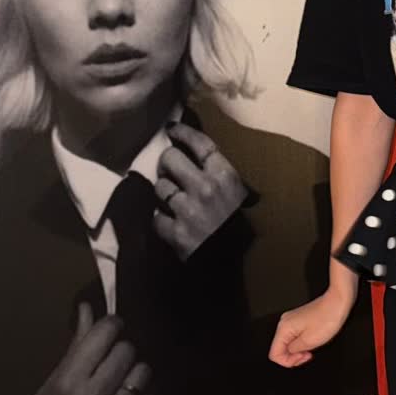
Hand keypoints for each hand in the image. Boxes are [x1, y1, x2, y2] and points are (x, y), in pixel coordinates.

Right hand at [32, 301, 155, 394]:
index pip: (103, 335)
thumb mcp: (52, 385)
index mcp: (67, 383)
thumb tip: (88, 309)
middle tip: (113, 356)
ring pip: (142, 372)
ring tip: (122, 378)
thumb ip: (74, 347)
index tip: (111, 326)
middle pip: (126, 350)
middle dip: (122, 348)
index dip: (111, 324)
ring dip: (134, 371)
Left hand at [153, 121, 246, 258]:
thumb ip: (220, 175)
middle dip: (166, 162)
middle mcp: (204, 188)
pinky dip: (161, 218)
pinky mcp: (175, 231)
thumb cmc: (239, 227)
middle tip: (168, 169)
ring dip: (163, 192)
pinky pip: (156, 216)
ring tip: (171, 199)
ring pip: (160, 187)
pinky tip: (170, 221)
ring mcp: (187, 210)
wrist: (233, 265)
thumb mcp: (239, 194)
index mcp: (225, 176)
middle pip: (171, 159)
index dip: (183, 132)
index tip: (171, 129)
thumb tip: (196, 155)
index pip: (200, 143)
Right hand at [269, 290, 352, 367]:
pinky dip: (302, 343)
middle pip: (280, 349)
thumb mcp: (310, 341)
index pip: (274, 354)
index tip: (300, 358)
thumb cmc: (327, 317)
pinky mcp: (299, 320)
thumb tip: (289, 353)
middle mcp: (285, 323)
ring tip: (312, 347)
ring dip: (299, 350)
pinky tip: (312, 341)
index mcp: (284, 328)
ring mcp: (292, 321)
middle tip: (307, 354)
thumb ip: (294, 350)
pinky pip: (295, 337)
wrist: (337, 302)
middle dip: (294, 356)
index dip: (288, 361)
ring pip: (288, 344)